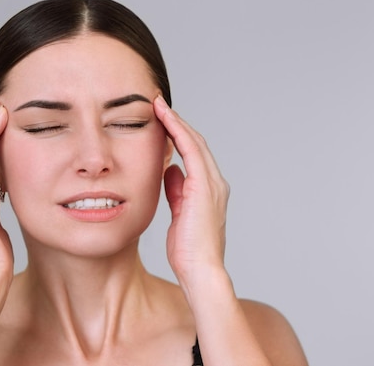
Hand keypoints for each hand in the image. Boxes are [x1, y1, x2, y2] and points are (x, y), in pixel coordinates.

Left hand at [153, 96, 229, 285]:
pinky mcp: (204, 186)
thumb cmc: (188, 249)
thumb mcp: (178, 213)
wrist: (200, 269)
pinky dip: (178, 132)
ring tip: (158, 105)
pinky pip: (191, 150)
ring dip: (176, 121)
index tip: (160, 120)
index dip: (177, 134)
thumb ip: (176, 190)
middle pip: (195, 142)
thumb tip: (169, 170)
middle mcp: (214, 182)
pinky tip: (165, 119)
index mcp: (208, 189)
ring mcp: (212, 183)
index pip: (193, 154)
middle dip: (176, 122)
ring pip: (194, 141)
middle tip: (158, 104)